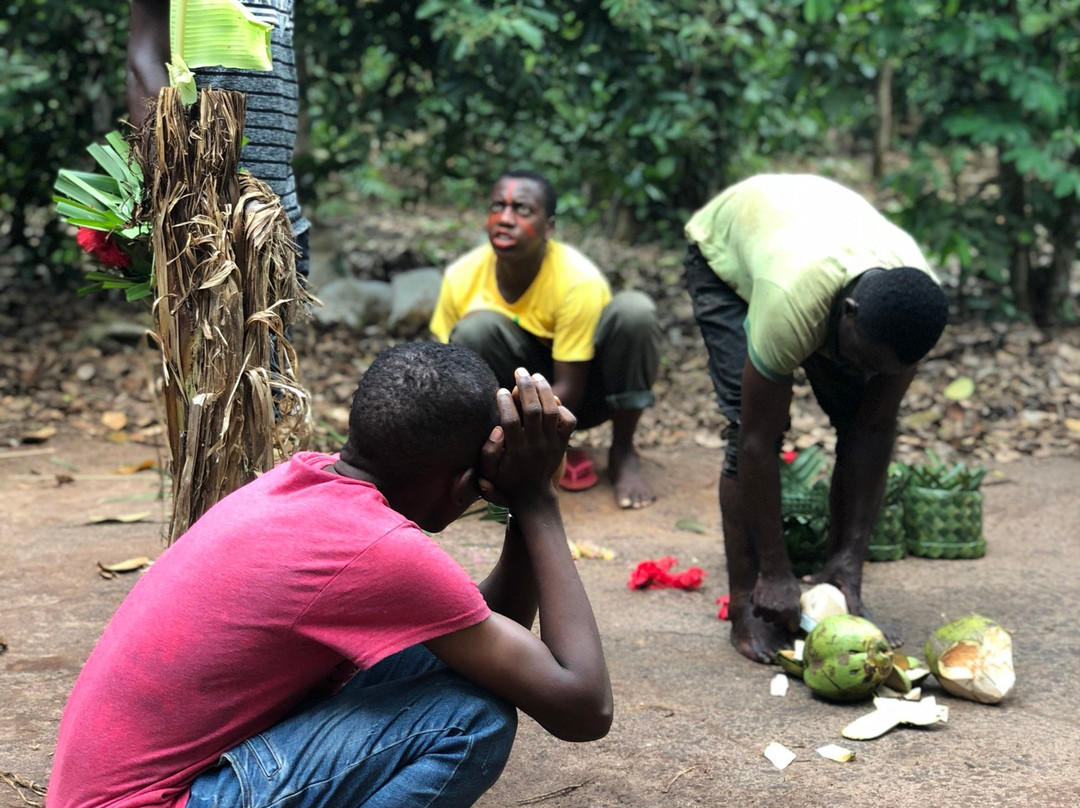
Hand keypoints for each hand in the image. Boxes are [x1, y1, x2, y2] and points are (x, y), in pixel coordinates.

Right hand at [478, 369, 574, 507]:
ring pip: (552, 412)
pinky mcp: (562, 443)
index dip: (505, 403)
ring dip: (544, 391)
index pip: (511, 422)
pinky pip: (568, 422)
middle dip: (526, 388)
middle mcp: (536, 446)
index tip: (499, 390)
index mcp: (517, 452)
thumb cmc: (505, 481)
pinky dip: (562, 408)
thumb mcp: (488, 473)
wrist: (533, 496)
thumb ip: (487, 452)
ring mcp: (552, 444)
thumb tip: (497, 429)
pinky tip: (551, 398)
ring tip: (535, 375)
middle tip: (519, 371)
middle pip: (534, 411)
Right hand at [751, 572, 801, 633]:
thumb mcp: (797, 595)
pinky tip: (761, 602)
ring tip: (769, 605)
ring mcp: (768, 609)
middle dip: (778, 619)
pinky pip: (756, 613)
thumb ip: (795, 609)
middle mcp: (780, 613)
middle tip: (778, 609)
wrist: (775, 571)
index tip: (790, 620)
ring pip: (766, 619)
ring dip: (767, 614)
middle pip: (777, 624)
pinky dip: (758, 609)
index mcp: (793, 611)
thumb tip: (793, 621)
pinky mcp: (757, 605)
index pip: (793, 627)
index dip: (791, 623)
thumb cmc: (788, 582)